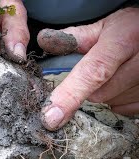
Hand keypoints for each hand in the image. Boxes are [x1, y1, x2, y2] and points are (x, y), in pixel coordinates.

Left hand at [37, 8, 138, 130]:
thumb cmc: (130, 29)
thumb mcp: (103, 28)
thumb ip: (73, 37)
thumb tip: (43, 40)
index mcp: (122, 42)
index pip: (92, 73)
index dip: (70, 95)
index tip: (52, 115)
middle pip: (99, 94)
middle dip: (91, 86)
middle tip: (99, 68)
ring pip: (111, 103)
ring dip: (106, 92)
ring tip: (116, 72)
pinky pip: (125, 109)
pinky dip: (119, 99)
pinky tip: (124, 82)